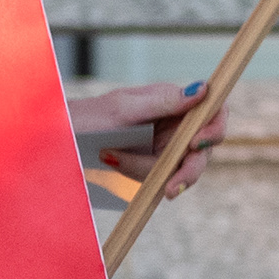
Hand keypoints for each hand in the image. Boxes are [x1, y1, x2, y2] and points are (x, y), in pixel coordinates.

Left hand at [68, 81, 225, 198]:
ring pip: (181, 169)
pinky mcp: (152, 167)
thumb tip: (205, 89)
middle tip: (171, 188)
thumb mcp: (126, 108)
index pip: (213, 111)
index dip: (215, 128)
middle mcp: (175, 124)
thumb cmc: (92, 115)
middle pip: (202, 149)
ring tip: (114, 160)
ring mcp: (165, 147)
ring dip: (152, 173)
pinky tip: (115, 163)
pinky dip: (140, 176)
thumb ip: (166, 102)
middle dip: (188, 170)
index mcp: (174, 102)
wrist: (62, 137)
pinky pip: (160, 179)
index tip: (197, 142)